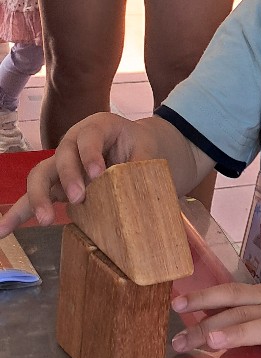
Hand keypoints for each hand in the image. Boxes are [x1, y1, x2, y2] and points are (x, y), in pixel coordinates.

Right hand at [0, 113, 159, 233]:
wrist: (136, 150)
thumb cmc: (141, 149)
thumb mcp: (148, 152)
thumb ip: (140, 168)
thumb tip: (138, 192)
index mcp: (98, 127)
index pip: (89, 136)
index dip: (91, 153)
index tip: (99, 173)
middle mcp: (73, 142)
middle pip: (61, 155)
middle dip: (67, 176)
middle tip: (79, 198)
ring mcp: (61, 164)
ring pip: (41, 175)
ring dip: (39, 197)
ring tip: (44, 219)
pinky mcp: (56, 185)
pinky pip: (32, 197)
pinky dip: (18, 214)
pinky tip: (4, 230)